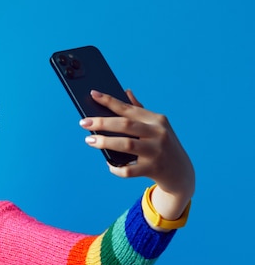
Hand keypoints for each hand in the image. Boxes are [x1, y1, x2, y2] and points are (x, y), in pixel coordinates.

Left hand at [80, 90, 194, 223]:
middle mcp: (158, 133)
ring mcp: (156, 151)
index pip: (128, 108)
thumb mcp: (156, 126)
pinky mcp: (153, 169)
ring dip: (105, 142)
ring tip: (89, 140)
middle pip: (125, 125)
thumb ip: (140, 110)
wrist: (181, 172)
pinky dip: (116, 167)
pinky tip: (109, 164)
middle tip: (83, 123)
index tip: (93, 94)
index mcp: (157, 119)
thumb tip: (126, 91)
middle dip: (102, 122)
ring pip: (126, 145)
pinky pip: (128, 170)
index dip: (109, 101)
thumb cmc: (162, 145)